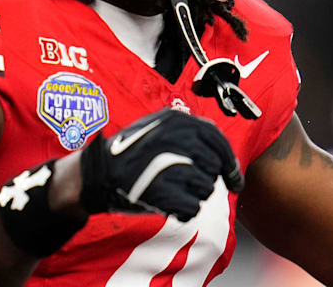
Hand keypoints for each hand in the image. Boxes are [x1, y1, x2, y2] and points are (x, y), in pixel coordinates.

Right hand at [78, 108, 242, 220]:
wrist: (97, 172)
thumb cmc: (131, 152)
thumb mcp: (158, 127)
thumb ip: (190, 132)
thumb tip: (224, 153)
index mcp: (178, 121)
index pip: (219, 142)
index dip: (231, 164)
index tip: (235, 180)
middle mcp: (178, 139)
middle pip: (215, 168)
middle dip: (204, 179)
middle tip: (183, 182)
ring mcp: (170, 164)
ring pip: (206, 189)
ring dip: (193, 194)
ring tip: (170, 189)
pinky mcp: (162, 192)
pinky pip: (193, 208)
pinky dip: (183, 210)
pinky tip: (168, 203)